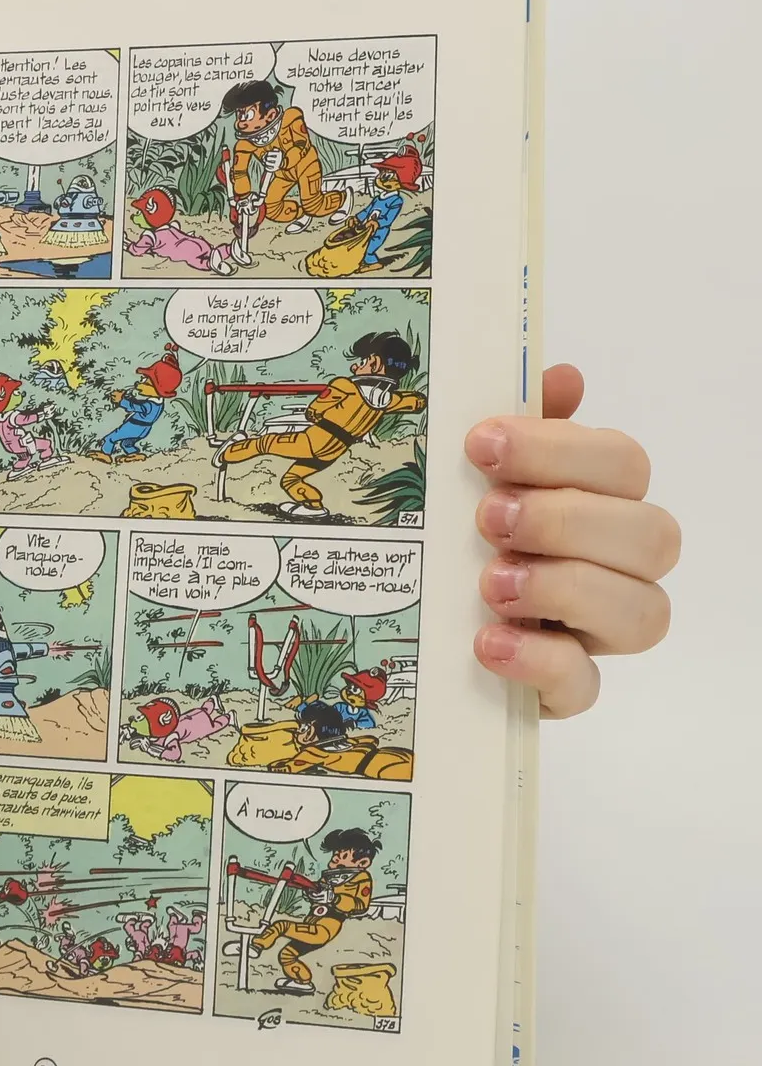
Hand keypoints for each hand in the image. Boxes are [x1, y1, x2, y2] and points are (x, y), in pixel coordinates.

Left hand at [466, 363, 678, 717]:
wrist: (412, 626)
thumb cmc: (456, 536)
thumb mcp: (469, 478)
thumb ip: (520, 429)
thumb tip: (561, 376)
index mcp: (597, 502)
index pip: (623, 465)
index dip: (563, 450)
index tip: (483, 444)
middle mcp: (614, 567)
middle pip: (652, 537)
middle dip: (569, 520)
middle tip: (489, 518)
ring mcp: (594, 632)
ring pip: (642, 613)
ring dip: (566, 588)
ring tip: (491, 582)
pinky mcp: (563, 690)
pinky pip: (585, 685)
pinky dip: (540, 662)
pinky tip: (488, 642)